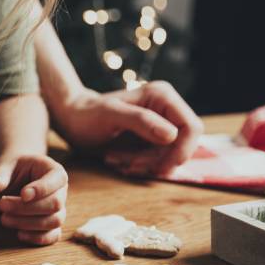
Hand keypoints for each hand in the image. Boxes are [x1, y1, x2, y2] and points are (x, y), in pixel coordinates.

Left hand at [0, 155, 67, 245]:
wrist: (15, 177)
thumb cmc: (14, 169)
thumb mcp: (5, 166)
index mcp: (54, 171)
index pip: (57, 180)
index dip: (41, 189)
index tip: (23, 194)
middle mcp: (61, 191)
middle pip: (55, 204)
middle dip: (27, 208)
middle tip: (2, 204)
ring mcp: (58, 209)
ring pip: (54, 222)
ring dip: (28, 224)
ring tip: (4, 218)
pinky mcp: (51, 225)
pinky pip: (52, 236)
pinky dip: (37, 238)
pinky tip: (19, 234)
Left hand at [52, 81, 203, 174]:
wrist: (72, 120)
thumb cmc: (87, 114)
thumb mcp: (111, 115)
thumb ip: (141, 121)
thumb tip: (172, 135)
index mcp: (162, 96)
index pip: (191, 127)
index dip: (182, 151)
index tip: (161, 168)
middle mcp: (167, 110)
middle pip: (183, 146)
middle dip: (159, 161)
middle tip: (129, 165)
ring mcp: (161, 126)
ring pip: (169, 157)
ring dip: (144, 165)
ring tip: (115, 159)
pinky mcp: (152, 140)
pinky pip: (157, 161)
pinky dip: (139, 167)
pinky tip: (118, 161)